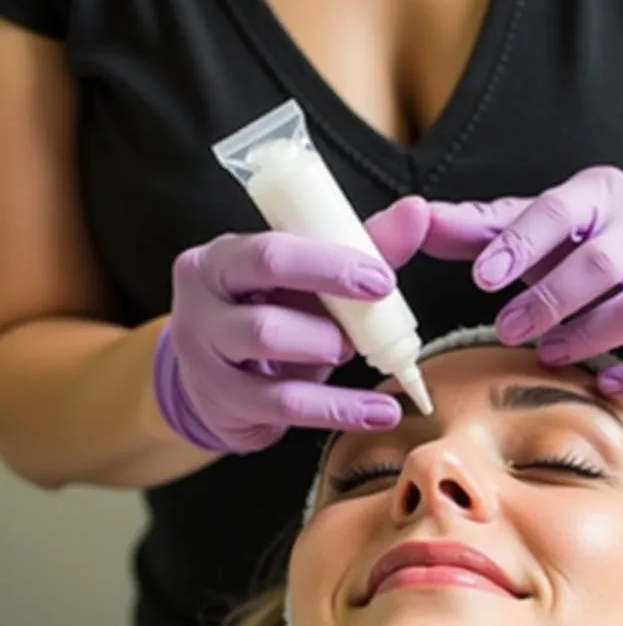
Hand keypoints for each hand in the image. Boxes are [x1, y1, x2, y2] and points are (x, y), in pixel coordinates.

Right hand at [153, 197, 428, 452]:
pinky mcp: (223, 402)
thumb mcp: (306, 281)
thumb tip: (415, 213)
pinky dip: (341, 410)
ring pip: (268, 351)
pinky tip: (379, 413)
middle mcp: (203, 304)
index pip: (270, 255)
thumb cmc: (272, 313)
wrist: (220, 380)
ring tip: (352, 352)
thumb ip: (359, 248)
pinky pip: (286, 406)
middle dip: (327, 315)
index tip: (382, 279)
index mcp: (223, 260)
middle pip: (264, 313)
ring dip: (323, 350)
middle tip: (369, 320)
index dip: (329, 266)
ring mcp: (206, 357)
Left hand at [420, 167, 622, 399]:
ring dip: (587, 337)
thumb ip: (479, 227)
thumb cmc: (581, 241)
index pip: (559, 211)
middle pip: (602, 264)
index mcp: (599, 194)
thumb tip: (416, 218)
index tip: (483, 279)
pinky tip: (604, 385)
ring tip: (547, 354)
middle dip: (550, 301)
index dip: (521, 244)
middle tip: (506, 330)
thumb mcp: (535, 223)